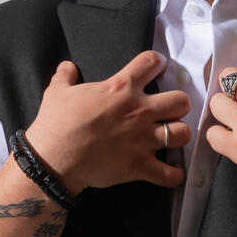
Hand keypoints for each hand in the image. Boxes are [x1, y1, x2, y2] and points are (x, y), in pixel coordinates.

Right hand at [25, 53, 190, 191]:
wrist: (53, 159)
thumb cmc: (55, 123)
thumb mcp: (57, 92)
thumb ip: (66, 77)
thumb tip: (67, 66)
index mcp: (121, 88)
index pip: (150, 62)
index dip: (156, 62)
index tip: (157, 66)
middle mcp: (139, 111)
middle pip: (181, 101)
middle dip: (178, 105)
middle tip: (168, 110)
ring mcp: (142, 139)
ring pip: (183, 133)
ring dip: (179, 135)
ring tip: (171, 137)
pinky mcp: (140, 165)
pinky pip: (170, 174)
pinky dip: (173, 174)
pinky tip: (171, 172)